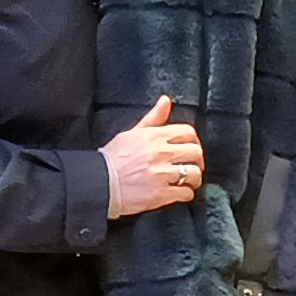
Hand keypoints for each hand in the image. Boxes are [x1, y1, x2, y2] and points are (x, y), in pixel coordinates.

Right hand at [105, 96, 203, 215]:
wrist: (98, 183)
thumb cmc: (113, 158)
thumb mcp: (131, 134)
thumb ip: (152, 119)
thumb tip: (166, 101)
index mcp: (153, 136)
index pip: (188, 132)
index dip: (194, 140)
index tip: (191, 148)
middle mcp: (160, 153)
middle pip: (195, 152)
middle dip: (197, 160)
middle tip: (193, 165)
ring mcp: (161, 174)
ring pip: (194, 173)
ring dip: (194, 178)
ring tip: (188, 181)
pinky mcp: (160, 194)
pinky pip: (186, 193)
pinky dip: (186, 194)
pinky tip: (180, 192)